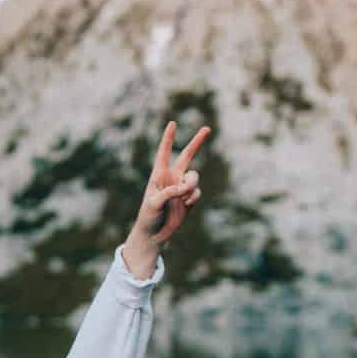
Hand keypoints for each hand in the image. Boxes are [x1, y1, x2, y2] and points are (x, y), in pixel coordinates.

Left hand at [135, 118, 210, 245]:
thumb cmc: (148, 216)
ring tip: (182, 198)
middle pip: (187, 155)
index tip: (172, 123)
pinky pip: (197, 192)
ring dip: (190, 186)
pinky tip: (185, 206)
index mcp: (158, 174)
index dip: (168, 138)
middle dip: (197, 142)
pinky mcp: (189, 198)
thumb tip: (185, 188)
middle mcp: (172, 177)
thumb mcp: (154, 203)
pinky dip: (192, 198)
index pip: (164, 152)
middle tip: (208, 128)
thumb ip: (169, 192)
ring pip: (194, 177)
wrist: (155, 233)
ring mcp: (182, 187)